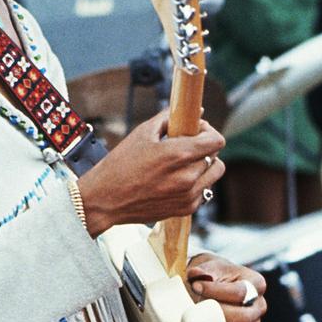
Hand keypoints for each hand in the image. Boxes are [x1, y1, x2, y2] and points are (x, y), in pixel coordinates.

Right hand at [78, 110, 224, 236]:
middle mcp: (188, 177)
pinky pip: (204, 191)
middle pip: (216, 156)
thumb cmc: (121, 164)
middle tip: (187, 145)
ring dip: (204, 165)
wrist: (105, 199)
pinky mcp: (186, 209)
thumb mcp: (143, 133)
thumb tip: (195, 111)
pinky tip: (177, 179)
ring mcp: (188, 195)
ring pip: (214, 174)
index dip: (208, 131)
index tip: (196, 130)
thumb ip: (170, 119)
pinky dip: (196, 183)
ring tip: (185, 163)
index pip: (216, 140)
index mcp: (178, 154)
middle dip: (205, 147)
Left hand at [187, 253, 266, 321]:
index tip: (196, 285)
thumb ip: (203, 270)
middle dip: (216, 310)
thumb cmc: (217, 274)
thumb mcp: (211, 267)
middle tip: (198, 300)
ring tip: (201, 310)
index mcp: (257, 284)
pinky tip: (204, 320)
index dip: (215, 290)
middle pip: (241, 316)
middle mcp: (259, 304)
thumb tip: (195, 273)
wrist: (218, 283)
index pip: (239, 292)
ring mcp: (253, 321)